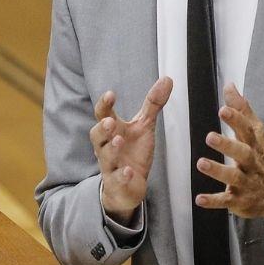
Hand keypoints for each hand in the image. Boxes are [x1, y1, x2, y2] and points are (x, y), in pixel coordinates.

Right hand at [89, 77, 172, 222]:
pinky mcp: (117, 183)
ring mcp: (110, 165)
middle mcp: (107, 146)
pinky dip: (121, 175)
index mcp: (113, 131)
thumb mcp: (144, 126)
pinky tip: (128, 171)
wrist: (129, 186)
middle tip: (110, 122)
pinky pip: (116, 179)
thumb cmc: (133, 152)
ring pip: (105, 157)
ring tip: (119, 140)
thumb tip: (167, 78)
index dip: (104, 105)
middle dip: (102, 129)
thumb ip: (153, 104)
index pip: (102, 115)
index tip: (110, 94)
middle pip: (96, 136)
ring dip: (111, 149)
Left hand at [196, 83, 263, 217]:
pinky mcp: (238, 200)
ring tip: (201, 163)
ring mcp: (245, 182)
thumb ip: (241, 109)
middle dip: (227, 145)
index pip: (247, 129)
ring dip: (217, 171)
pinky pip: (225, 201)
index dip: (237, 119)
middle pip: (242, 153)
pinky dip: (213, 201)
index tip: (224, 109)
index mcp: (253, 144)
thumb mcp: (255, 133)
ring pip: (233, 177)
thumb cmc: (260, 157)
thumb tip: (230, 85)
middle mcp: (251, 163)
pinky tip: (199, 199)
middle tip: (209, 136)